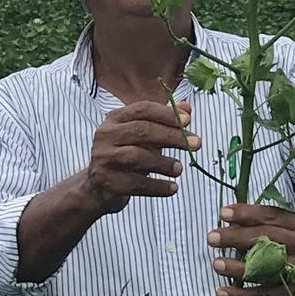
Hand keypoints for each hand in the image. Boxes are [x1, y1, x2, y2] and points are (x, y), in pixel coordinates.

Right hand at [86, 100, 199, 214]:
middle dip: (172, 136)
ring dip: (164, 163)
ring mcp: (103, 158)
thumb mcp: (143, 136)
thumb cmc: (126, 155)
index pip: (143, 109)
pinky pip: (136, 183)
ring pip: (137, 157)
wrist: (97, 188)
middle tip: (196, 144)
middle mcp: (105, 134)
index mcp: (115, 118)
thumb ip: (164, 121)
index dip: (167, 114)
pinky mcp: (106, 181)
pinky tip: (172, 188)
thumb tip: (187, 107)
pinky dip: (157, 186)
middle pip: (142, 131)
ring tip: (180, 169)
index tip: (189, 121)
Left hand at [208, 203, 294, 295]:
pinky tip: (222, 292)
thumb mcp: (292, 227)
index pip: (272, 217)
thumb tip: (231, 220)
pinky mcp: (292, 295)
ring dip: (239, 268)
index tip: (223, 213)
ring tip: (216, 264)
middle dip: (238, 238)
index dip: (247, 214)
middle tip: (213, 237)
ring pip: (267, 270)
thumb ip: (265, 222)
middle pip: (269, 241)